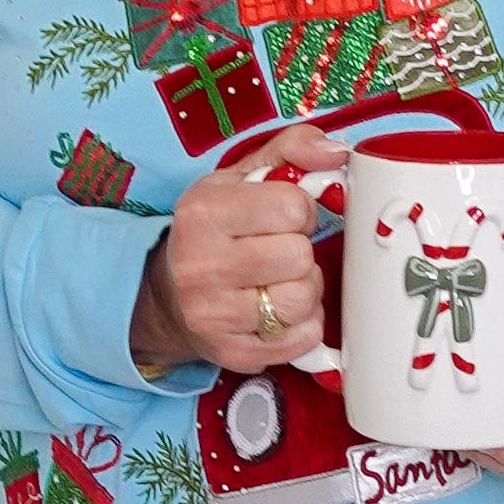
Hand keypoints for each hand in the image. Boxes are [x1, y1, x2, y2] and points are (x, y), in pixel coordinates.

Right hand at [129, 126, 348, 383]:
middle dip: (300, 252)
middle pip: (300, 257)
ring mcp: (215, 316)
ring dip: (304, 288)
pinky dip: (302, 323)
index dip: (300, 211)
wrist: (168, 297)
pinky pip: (304, 338)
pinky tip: (277, 310)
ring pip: (304, 300)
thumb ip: (291, 150)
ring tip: (280, 280)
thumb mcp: (240, 179)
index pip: (292, 207)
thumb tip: (336, 152)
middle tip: (280, 252)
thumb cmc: (213, 233)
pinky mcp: (235, 353)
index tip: (283, 218)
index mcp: (203, 213)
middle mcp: (201, 266)